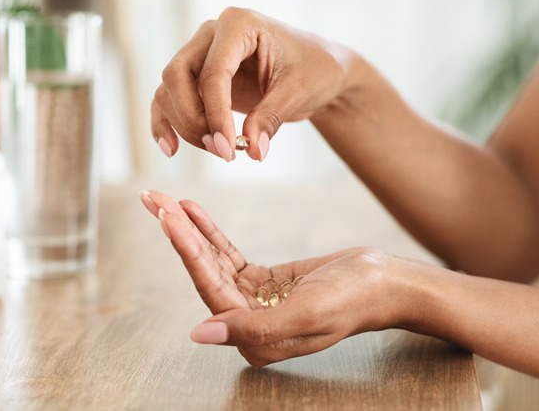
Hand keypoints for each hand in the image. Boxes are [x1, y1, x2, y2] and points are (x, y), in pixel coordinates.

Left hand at [140, 190, 408, 366]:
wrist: (385, 283)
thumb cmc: (353, 300)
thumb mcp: (306, 313)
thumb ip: (252, 328)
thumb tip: (199, 334)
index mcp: (254, 339)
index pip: (209, 288)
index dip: (185, 250)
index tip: (165, 216)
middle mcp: (248, 324)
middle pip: (203, 272)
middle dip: (177, 234)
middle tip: (153, 199)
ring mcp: (254, 302)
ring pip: (212, 261)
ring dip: (189, 230)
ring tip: (166, 199)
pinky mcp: (263, 282)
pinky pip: (228, 255)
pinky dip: (210, 233)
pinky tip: (193, 211)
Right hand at [152, 7, 354, 161]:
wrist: (318, 71)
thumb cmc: (314, 70)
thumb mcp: (299, 92)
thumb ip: (271, 118)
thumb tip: (254, 150)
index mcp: (239, 24)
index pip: (213, 70)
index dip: (216, 113)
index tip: (228, 147)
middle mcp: (211, 34)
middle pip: (177, 76)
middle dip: (194, 119)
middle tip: (222, 151)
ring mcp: (199, 54)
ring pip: (169, 90)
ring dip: (186, 126)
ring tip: (219, 152)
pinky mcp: (196, 79)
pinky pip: (168, 99)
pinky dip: (166, 123)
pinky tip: (171, 149)